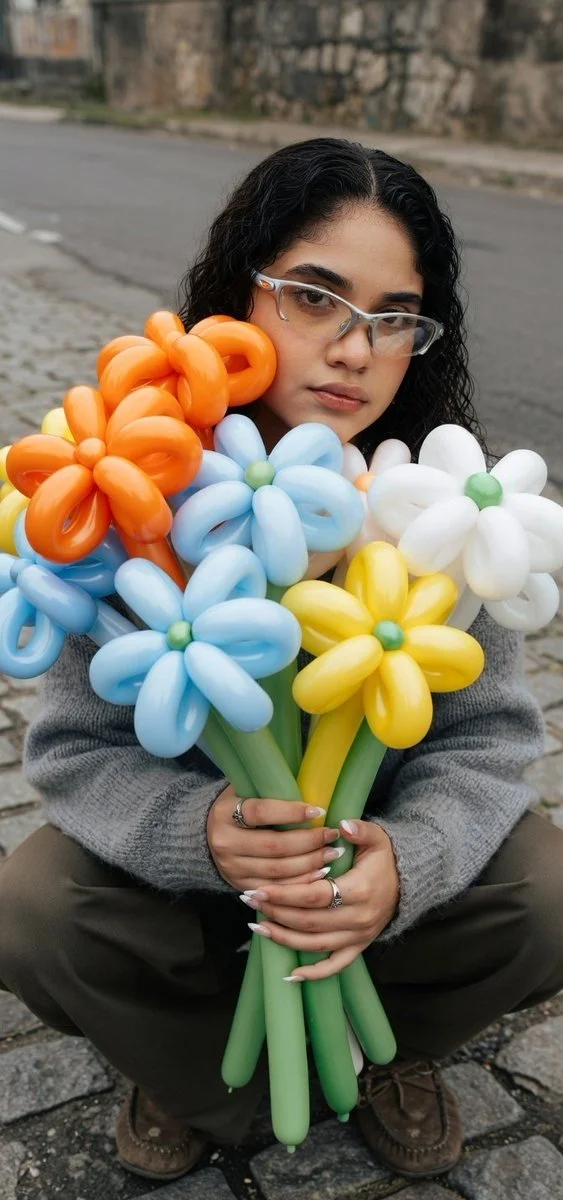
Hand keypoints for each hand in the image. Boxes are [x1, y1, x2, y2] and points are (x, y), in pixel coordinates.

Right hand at [207, 784, 340, 892]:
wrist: (206, 837)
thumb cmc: (237, 807)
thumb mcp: (244, 791)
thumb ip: (269, 790)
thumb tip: (311, 787)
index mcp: (225, 813)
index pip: (261, 812)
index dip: (291, 812)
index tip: (318, 810)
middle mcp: (225, 842)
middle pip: (273, 846)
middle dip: (308, 842)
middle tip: (332, 835)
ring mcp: (231, 868)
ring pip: (277, 870)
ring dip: (309, 863)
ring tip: (332, 853)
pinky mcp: (240, 886)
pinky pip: (275, 888)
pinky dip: (300, 882)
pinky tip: (319, 874)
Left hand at [240, 820, 400, 979]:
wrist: (408, 883)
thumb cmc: (384, 859)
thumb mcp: (378, 838)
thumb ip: (360, 829)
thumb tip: (342, 825)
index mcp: (359, 891)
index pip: (314, 896)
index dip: (284, 894)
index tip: (259, 888)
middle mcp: (357, 918)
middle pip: (308, 921)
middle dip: (275, 912)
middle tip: (249, 900)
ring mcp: (358, 936)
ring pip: (315, 944)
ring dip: (283, 938)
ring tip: (257, 927)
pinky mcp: (359, 947)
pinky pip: (335, 966)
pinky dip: (314, 974)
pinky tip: (290, 974)